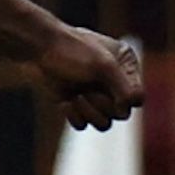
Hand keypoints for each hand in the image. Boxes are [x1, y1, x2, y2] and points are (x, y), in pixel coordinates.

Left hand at [29, 27, 143, 131]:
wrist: (37, 50)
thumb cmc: (72, 51)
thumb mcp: (102, 65)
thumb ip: (123, 86)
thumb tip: (131, 107)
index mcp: (125, 66)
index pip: (136, 97)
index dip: (124, 101)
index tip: (110, 94)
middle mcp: (114, 81)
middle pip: (121, 114)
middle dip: (102, 105)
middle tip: (86, 91)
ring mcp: (95, 94)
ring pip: (104, 123)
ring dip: (89, 113)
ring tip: (76, 97)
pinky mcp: (77, 104)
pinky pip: (84, 125)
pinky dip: (74, 116)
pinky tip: (64, 102)